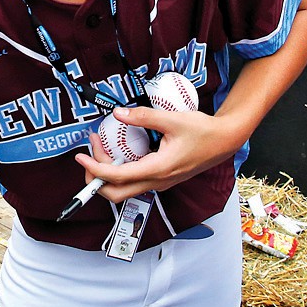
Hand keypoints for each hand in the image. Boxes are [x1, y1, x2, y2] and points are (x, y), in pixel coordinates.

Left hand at [73, 105, 244, 203]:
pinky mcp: (161, 178)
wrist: (226, 140)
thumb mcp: (173, 119)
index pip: (117, 177)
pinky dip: (119, 171)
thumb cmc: (204, 131)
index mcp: (158, 170)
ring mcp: (159, 182)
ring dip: (106, 173)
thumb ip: (144, 117)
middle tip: (88, 155)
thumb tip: (118, 113)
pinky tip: (116, 151)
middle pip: (115, 193)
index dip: (94, 168)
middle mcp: (156, 181)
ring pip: (124, 189)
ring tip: (100, 147)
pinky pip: (133, 181)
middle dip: (95, 179)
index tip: (80, 157)